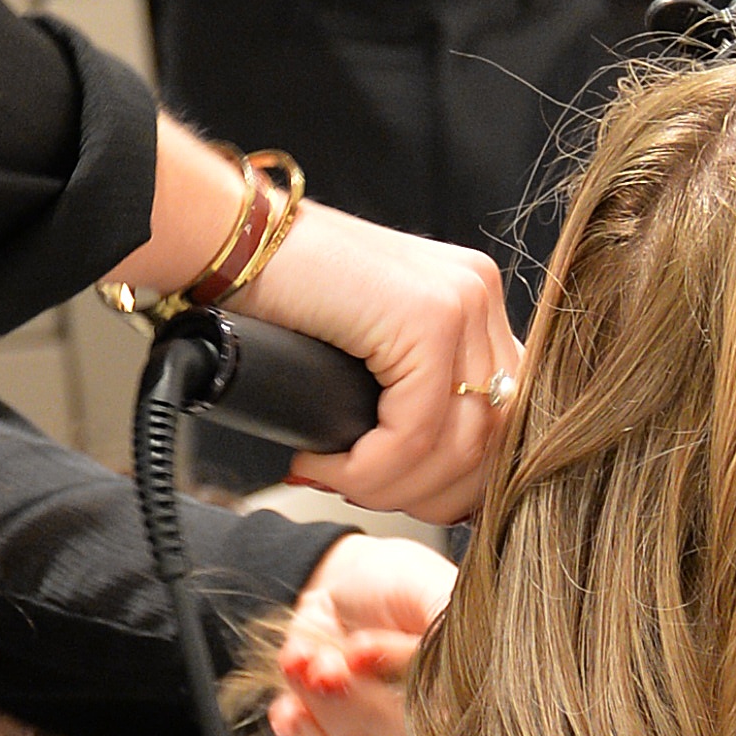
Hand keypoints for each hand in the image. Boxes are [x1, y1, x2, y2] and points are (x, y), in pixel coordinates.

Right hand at [234, 197, 519, 520]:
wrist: (229, 238)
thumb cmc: (282, 295)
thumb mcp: (368, 349)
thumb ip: (413, 390)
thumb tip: (439, 479)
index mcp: (475, 301)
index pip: (506, 419)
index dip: (458, 481)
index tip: (400, 497)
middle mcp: (480, 295)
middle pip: (496, 438)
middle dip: (430, 493)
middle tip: (366, 494)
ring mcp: (461, 301)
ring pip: (459, 444)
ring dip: (391, 486)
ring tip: (336, 477)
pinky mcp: (427, 316)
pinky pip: (415, 432)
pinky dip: (370, 467)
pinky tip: (327, 461)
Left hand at [269, 532, 458, 735]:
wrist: (347, 586)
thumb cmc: (395, 581)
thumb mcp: (424, 583)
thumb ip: (444, 612)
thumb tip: (456, 639)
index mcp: (461, 682)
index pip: (439, 702)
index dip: (395, 676)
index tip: (359, 649)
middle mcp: (430, 720)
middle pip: (392, 735)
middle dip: (349, 700)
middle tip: (322, 665)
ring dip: (316, 706)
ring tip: (297, 660)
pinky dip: (300, 727)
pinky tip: (287, 707)